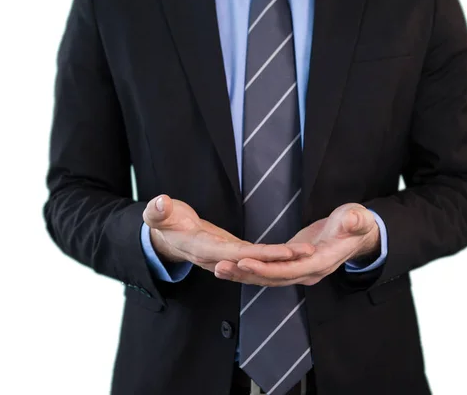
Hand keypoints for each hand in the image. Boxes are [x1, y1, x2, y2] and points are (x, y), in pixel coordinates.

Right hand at [143, 195, 313, 271]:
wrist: (166, 238)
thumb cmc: (164, 223)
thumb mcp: (159, 215)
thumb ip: (158, 211)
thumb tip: (159, 203)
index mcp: (203, 249)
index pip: (236, 253)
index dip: (260, 254)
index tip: (282, 252)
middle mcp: (218, 259)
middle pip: (254, 262)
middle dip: (281, 260)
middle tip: (307, 253)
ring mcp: (226, 259)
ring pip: (258, 263)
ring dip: (282, 260)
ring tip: (308, 252)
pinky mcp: (232, 254)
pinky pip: (255, 258)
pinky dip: (273, 257)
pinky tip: (292, 253)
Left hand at [214, 203, 379, 285]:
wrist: (359, 235)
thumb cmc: (357, 224)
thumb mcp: (358, 218)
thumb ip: (355, 221)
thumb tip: (354, 219)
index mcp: (321, 263)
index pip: (288, 270)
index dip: (265, 268)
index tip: (244, 261)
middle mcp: (308, 273)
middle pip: (272, 279)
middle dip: (246, 274)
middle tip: (220, 267)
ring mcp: (300, 272)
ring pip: (267, 279)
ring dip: (243, 276)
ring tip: (218, 270)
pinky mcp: (293, 266)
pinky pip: (268, 273)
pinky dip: (250, 272)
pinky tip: (232, 267)